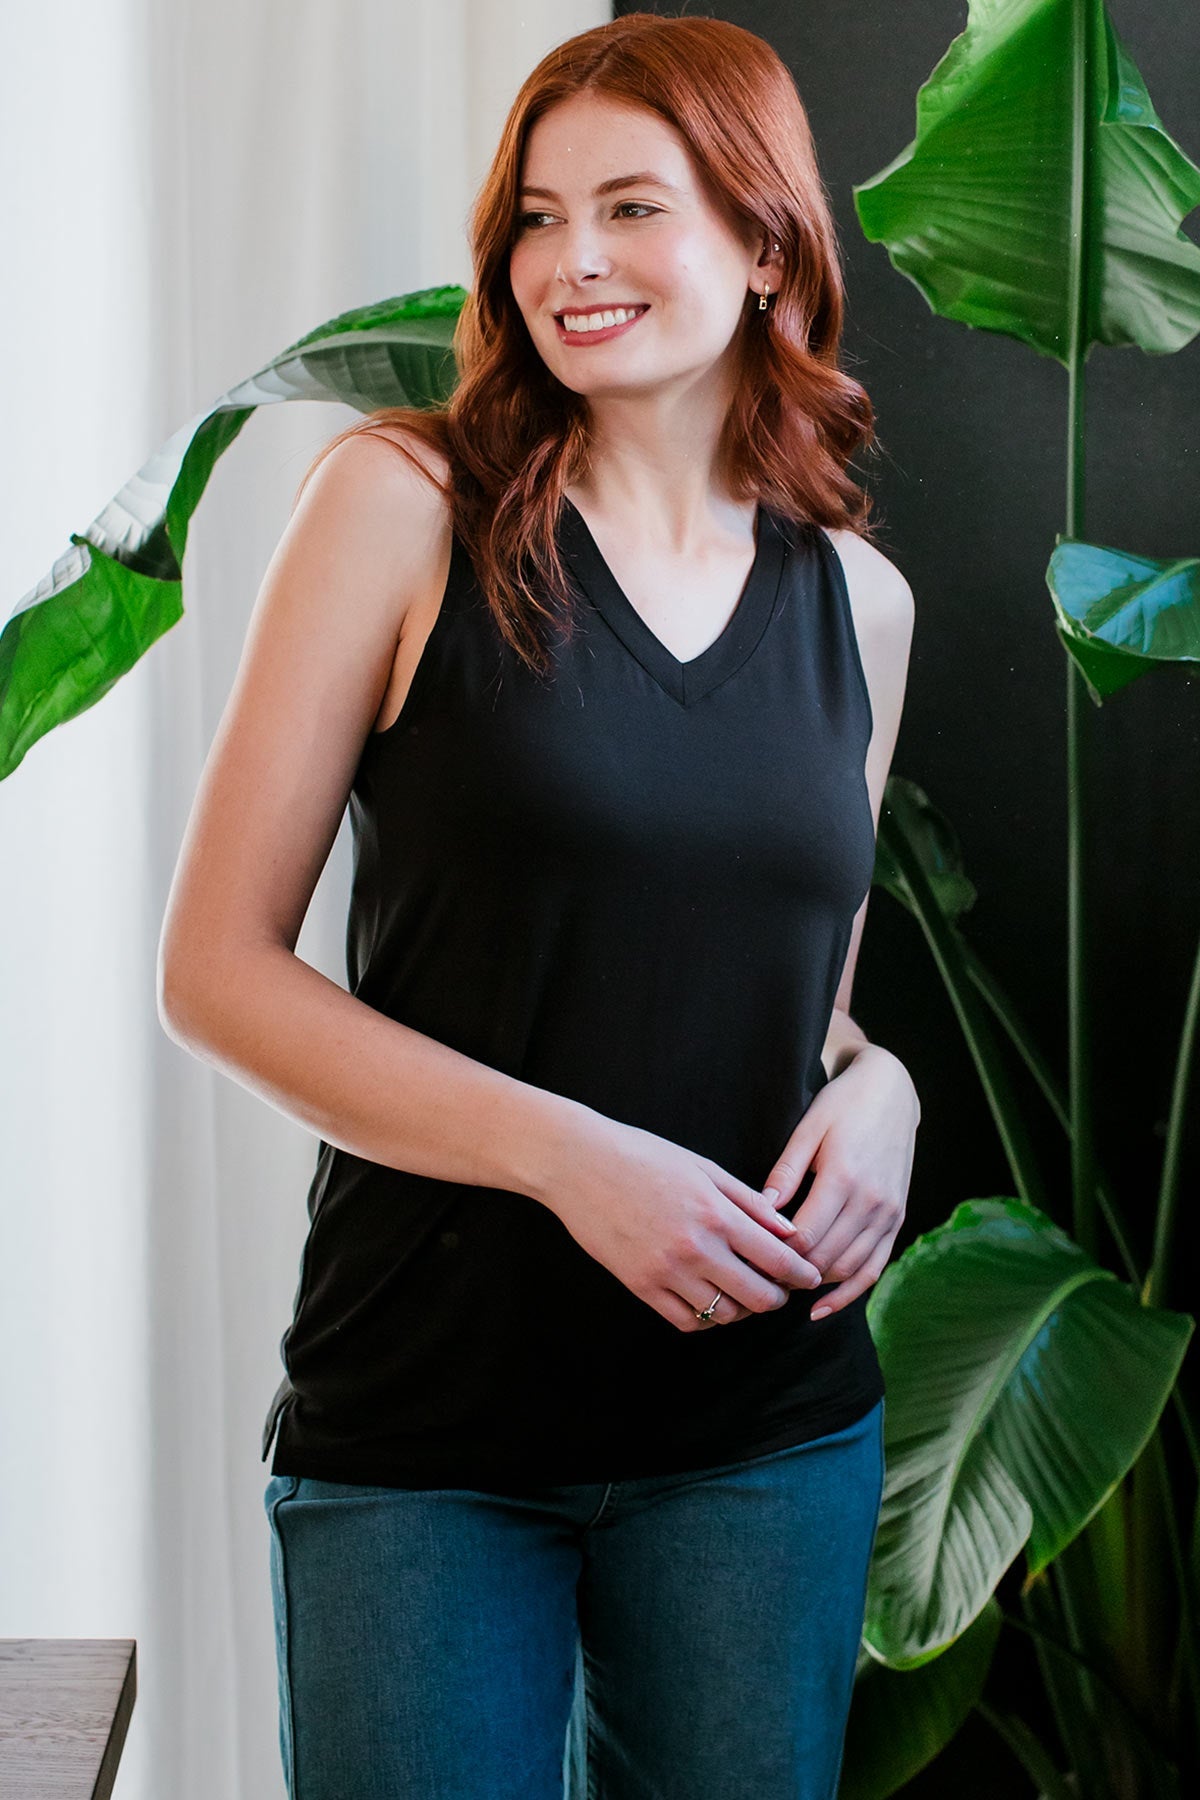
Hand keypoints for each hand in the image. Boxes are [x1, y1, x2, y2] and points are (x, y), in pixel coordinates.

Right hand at [534, 1110, 824, 1332]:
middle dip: (777, 1298)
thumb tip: (788, 1230)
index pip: (777, 1259)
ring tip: (743, 1293)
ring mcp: (665, 1271)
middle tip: (779, 1290)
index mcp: (716, 1213)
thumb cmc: (643, 1156)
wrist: (579, 1164)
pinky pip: (686, 1321)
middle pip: (758, 1297)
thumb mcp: (703, 1168)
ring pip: (724, 1314)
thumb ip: (749, 1201)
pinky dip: (706, 1318)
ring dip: (742, 1309)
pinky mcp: (639, 1286)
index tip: (810, 1276)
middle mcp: (695, 1248)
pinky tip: (709, 1299)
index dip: (802, 1273)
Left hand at [762, 1045, 917, 1320]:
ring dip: (816, 1284)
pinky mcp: (898, 1219)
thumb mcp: (807, 1129)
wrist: (891, 1091)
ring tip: (780, 1288)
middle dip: (790, 1275)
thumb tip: (761, 1211)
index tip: (748, 1261)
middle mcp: (871, 1201)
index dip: (775, 1255)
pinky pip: (875, 1267)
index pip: (805, 1237)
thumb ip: (785, 1172)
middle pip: (825, 1258)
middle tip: (756, 1280)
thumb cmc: (842, 1105)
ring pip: (849, 1268)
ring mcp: (889, 1213)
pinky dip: (850, 1292)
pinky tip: (822, 1308)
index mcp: (844, 1177)